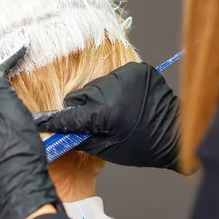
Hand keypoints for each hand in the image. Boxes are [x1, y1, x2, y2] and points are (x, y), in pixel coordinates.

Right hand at [33, 62, 181, 171]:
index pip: (72, 114)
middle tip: (94, 121)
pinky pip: (114, 77)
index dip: (56, 120)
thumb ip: (80, 137)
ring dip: (99, 97)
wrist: (175, 134)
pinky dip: (114, 89)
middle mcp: (115, 88)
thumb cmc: (143, 147)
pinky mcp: (138, 69)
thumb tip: (59, 132)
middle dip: (83, 108)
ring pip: (96, 85)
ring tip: (113, 111)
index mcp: (106, 112)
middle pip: (82, 95)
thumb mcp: (106, 149)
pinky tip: (125, 100)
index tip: (43, 122)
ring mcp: (128, 75)